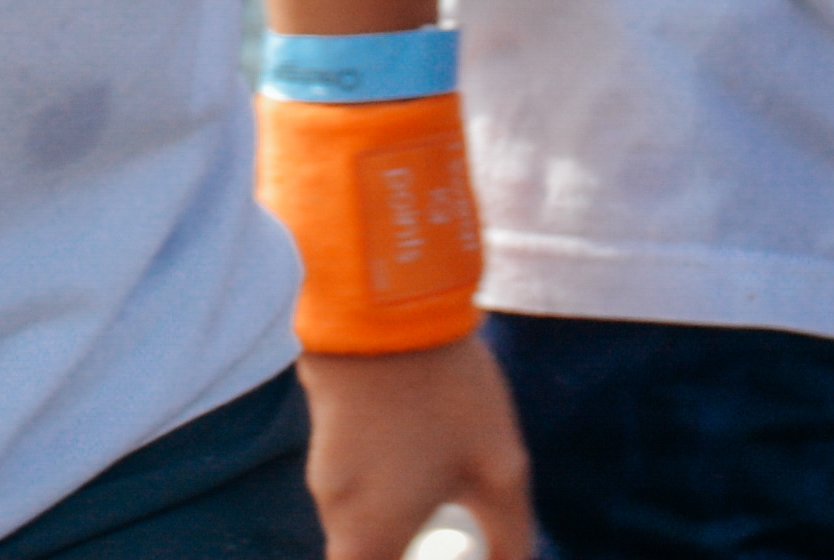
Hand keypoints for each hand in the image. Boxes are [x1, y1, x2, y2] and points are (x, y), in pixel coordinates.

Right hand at [302, 336, 529, 559]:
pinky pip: (357, 473)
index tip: (444, 552)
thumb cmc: (446, 391)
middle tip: (456, 521)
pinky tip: (422, 435)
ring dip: (400, 510)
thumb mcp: (499, 468)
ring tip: (448, 469)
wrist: (383, 298)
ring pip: (364, 515)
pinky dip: (387, 473)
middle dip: (411, 547)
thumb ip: (510, 537)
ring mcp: (322, 466)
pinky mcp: (323, 426)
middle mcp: (333, 513)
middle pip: (371, 556)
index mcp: (366, 540)